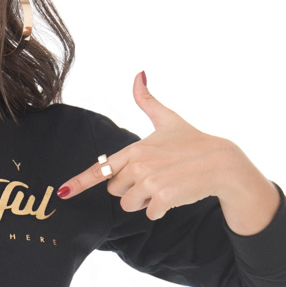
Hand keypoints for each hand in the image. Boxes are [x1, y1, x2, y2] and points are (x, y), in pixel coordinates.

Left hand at [56, 70, 244, 219]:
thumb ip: (148, 101)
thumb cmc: (194, 141)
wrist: (222, 163)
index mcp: (135, 149)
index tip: (63, 192)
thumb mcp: (168, 120)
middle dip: (132, 189)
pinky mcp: (163, 198)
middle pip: (116, 191)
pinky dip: (160, 209)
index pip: (100, 169)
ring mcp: (150, 182)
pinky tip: (175, 195)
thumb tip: (139, 74)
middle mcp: (138, 165)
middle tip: (156, 177)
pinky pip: (149, 213)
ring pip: (130, 204)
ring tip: (166, 185)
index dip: (80, 182)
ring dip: (145, 201)